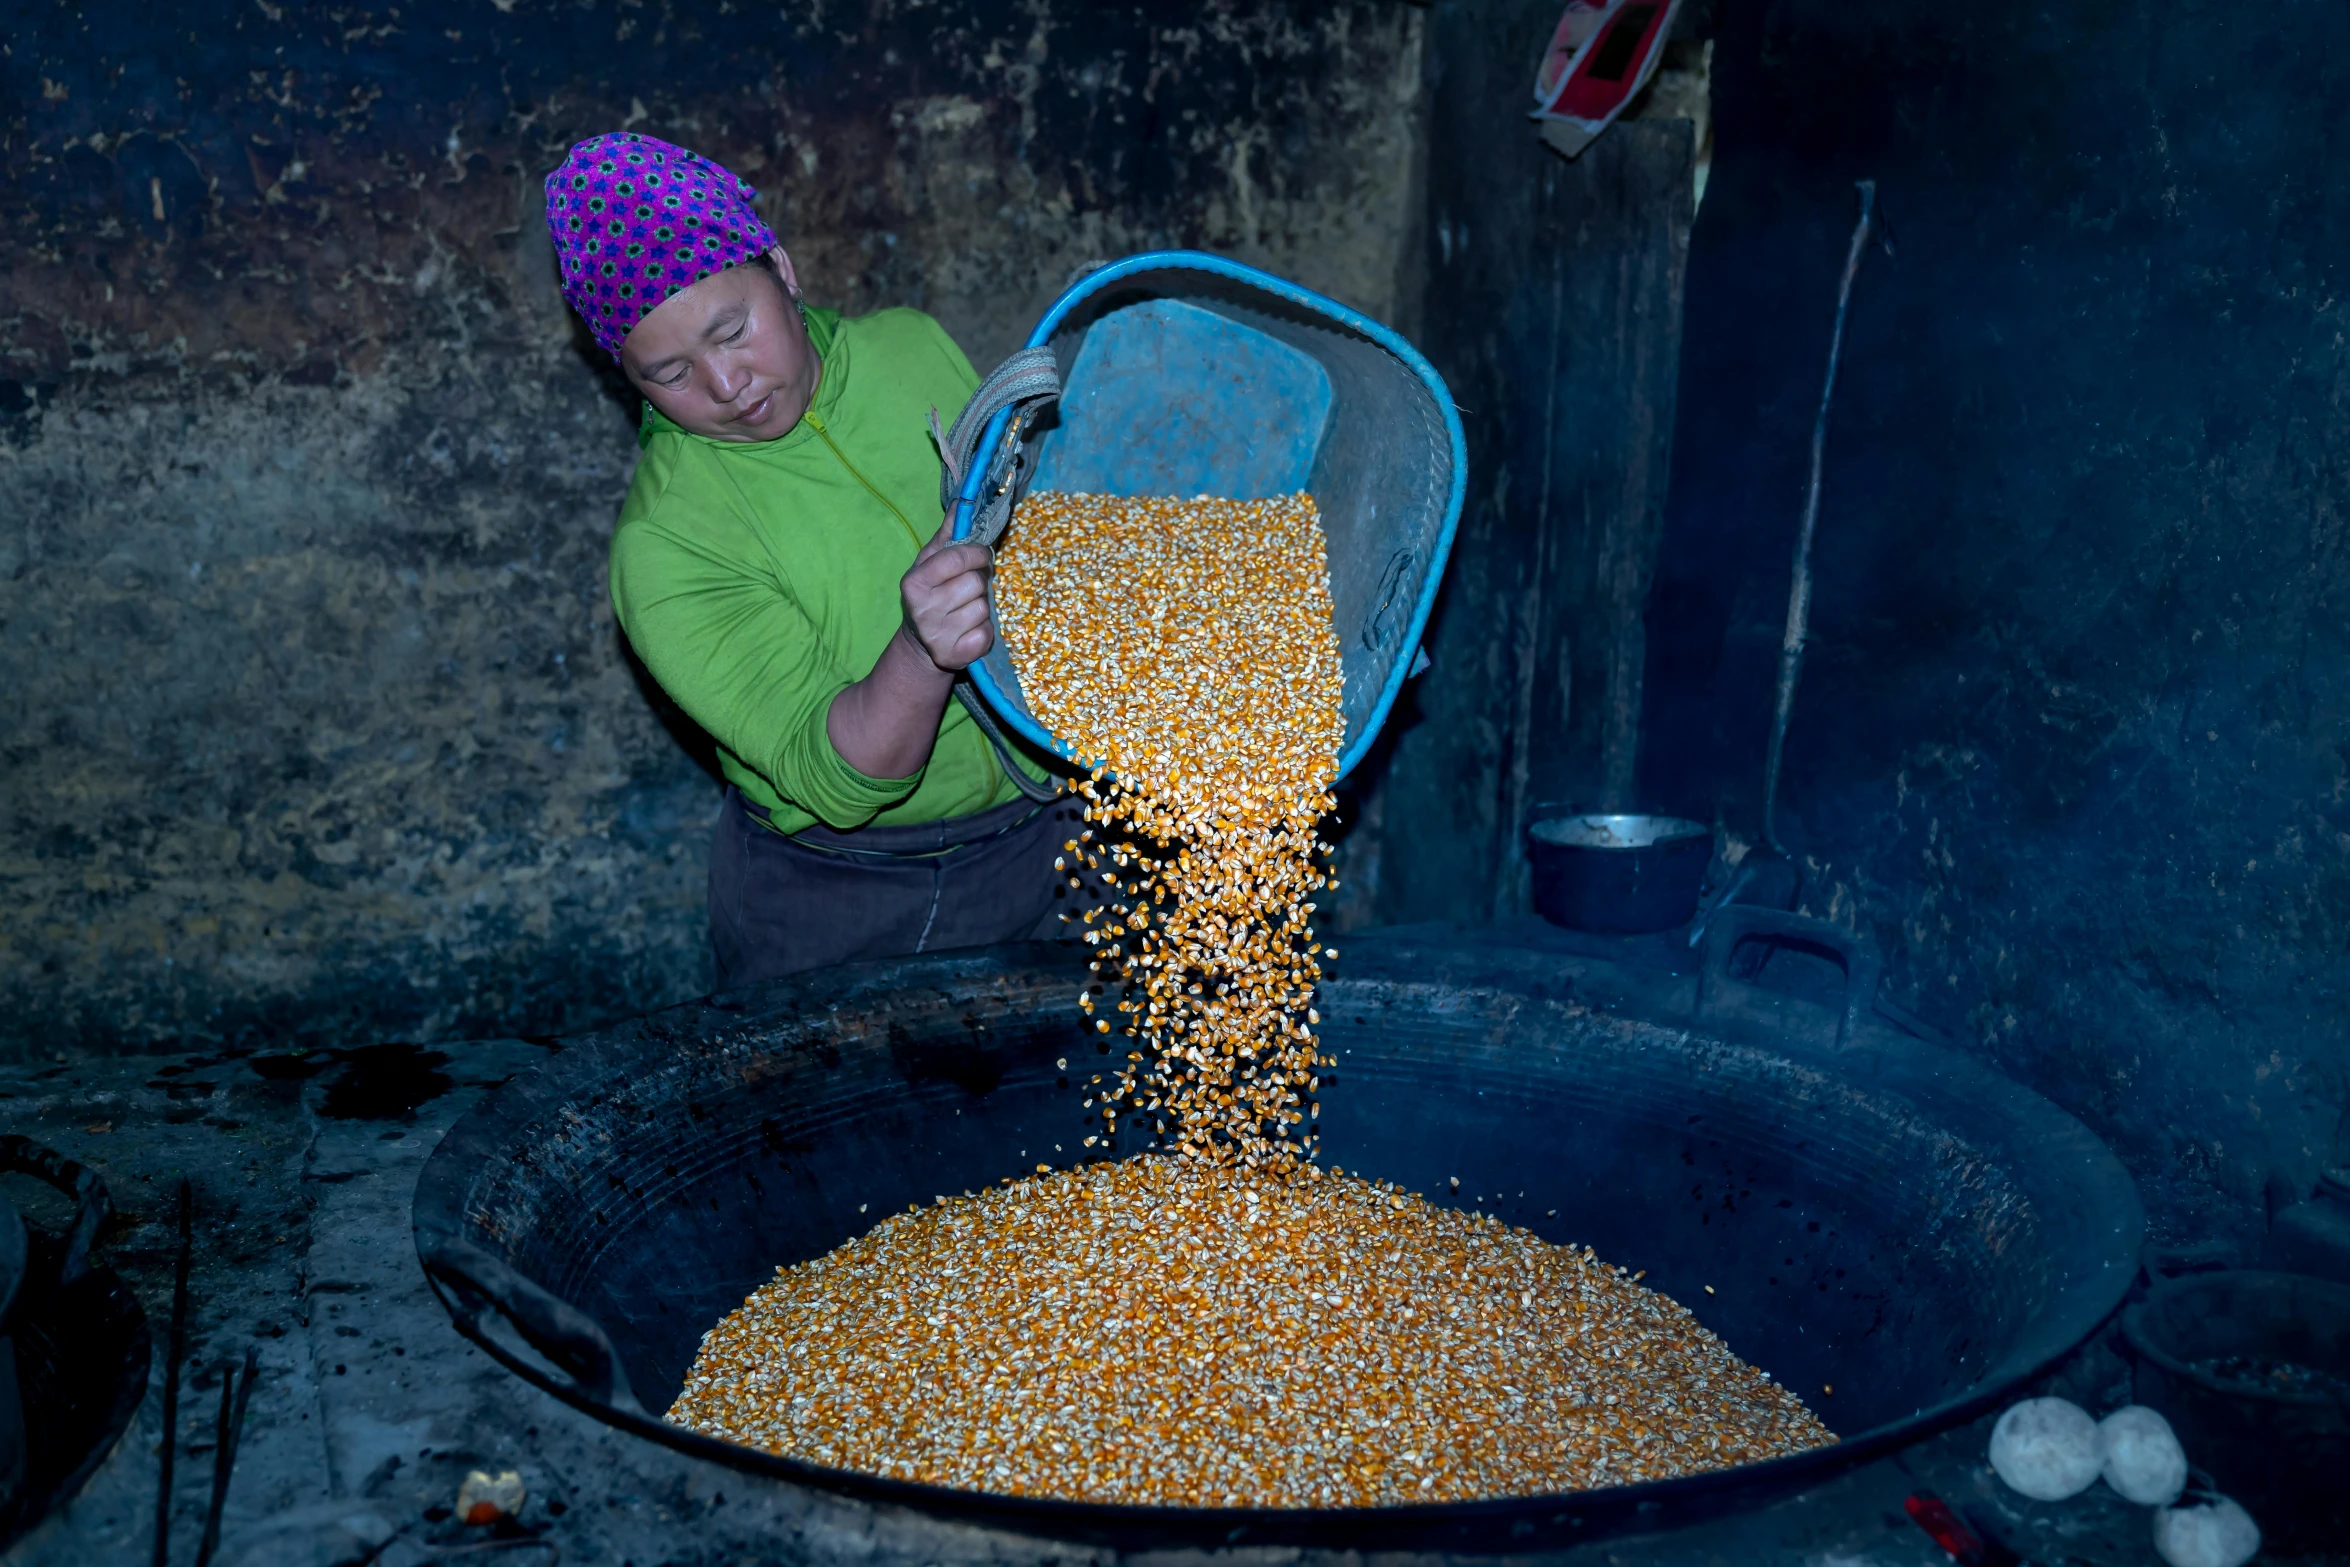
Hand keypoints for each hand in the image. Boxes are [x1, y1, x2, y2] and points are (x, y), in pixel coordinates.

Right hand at [898, 517, 995, 672]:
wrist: (921, 643)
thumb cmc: (931, 593)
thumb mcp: (931, 562)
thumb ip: (948, 533)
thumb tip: (963, 500)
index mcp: (914, 582)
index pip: (957, 558)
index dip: (977, 554)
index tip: (981, 557)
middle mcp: (922, 610)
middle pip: (975, 584)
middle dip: (979, 583)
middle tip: (968, 589)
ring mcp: (937, 636)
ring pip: (983, 609)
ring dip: (982, 608)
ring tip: (965, 610)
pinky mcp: (953, 656)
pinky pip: (986, 635)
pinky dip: (984, 632)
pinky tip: (969, 630)